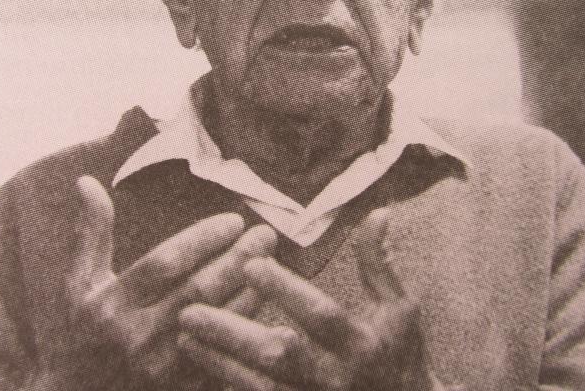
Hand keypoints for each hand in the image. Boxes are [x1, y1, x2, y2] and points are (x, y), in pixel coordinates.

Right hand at [45, 175, 276, 389]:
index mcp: (111, 305)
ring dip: (249, 289)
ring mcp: (160, 368)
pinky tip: (264, 303)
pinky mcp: (181, 389)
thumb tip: (87, 181)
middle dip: (237, 258)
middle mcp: (136, 337)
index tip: (233, 221)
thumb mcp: (78, 284)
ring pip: (217, 322)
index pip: (165, 263)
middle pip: (199, 290)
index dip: (202, 239)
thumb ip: (90, 234)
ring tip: (271, 260)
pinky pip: (224, 354)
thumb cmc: (79, 335)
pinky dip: (246, 326)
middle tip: (265, 234)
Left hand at [177, 208, 436, 390]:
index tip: (250, 262)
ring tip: (184, 334)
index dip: (286, 289)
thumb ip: (379, 262)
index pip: (320, 314)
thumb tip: (378, 211)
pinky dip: (228, 386)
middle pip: (279, 356)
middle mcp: (336, 379)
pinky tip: (198, 366)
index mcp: (361, 344)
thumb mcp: (399, 307)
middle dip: (233, 334)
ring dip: (218, 360)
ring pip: (259, 386)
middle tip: (191, 310)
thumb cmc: (400, 353)